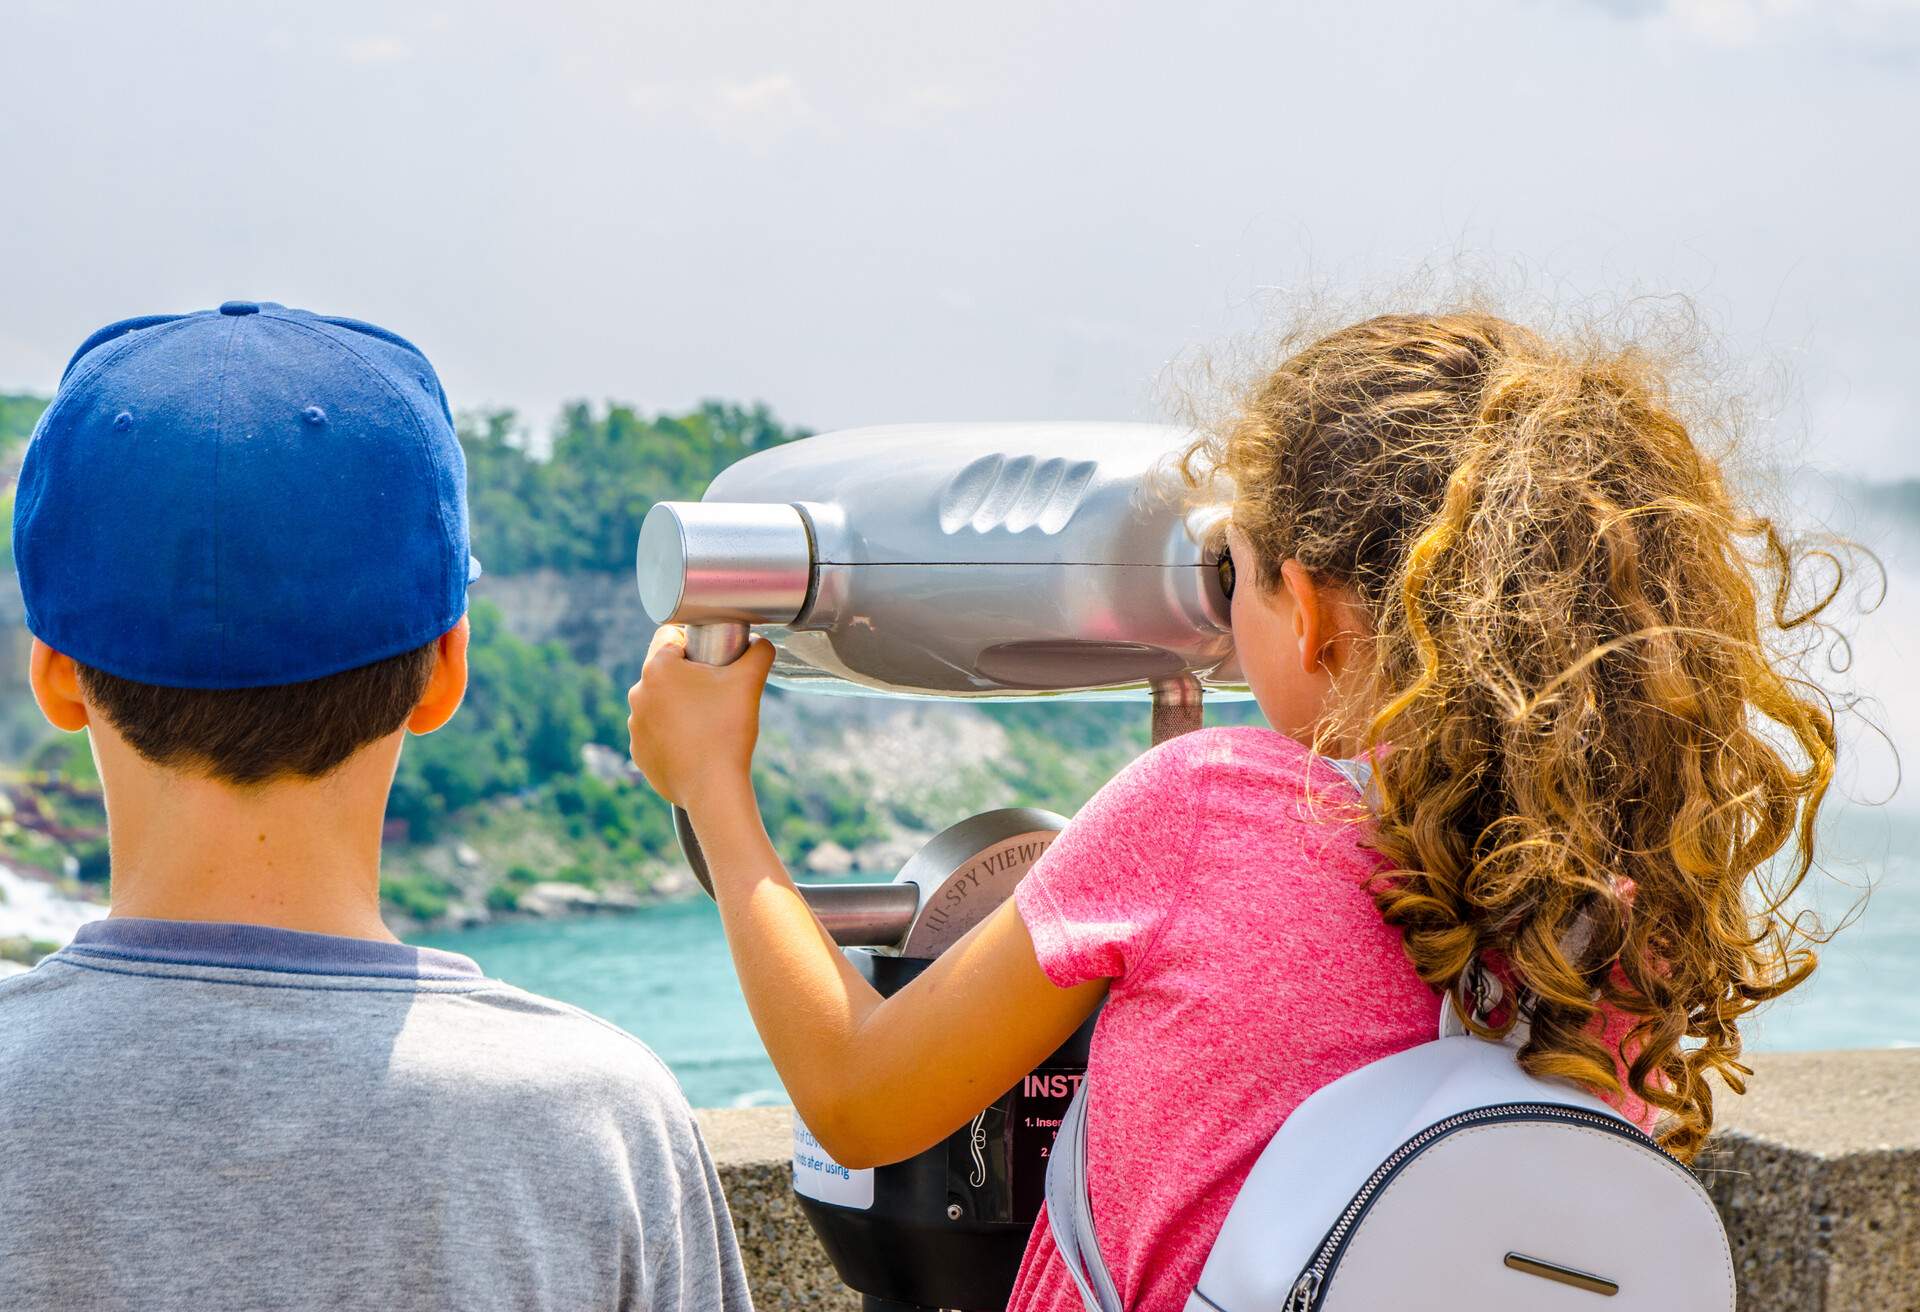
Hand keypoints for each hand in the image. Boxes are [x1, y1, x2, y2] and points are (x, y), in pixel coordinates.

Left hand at [627, 625, 776, 811]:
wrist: (713, 788)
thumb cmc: (728, 730)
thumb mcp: (750, 681)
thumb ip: (758, 651)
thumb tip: (759, 643)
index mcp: (658, 668)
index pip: (670, 635)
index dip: (694, 641)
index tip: (713, 658)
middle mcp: (638, 693)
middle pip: (665, 671)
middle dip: (689, 676)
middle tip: (717, 692)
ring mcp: (635, 725)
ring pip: (660, 702)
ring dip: (679, 705)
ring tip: (707, 721)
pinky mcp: (639, 752)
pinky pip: (656, 732)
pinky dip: (673, 734)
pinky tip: (696, 743)